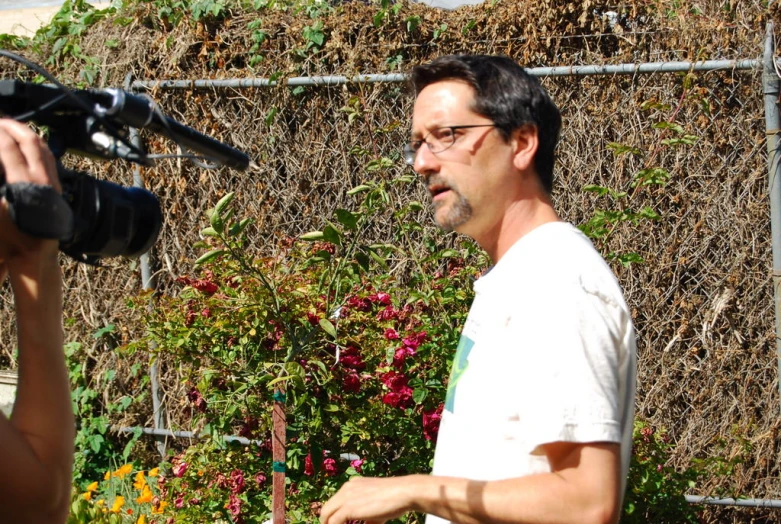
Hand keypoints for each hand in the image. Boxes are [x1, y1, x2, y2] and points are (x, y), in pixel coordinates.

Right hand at [0, 119, 59, 276]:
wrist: (36, 253)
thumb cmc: (11, 237)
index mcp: (24, 183)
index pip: (9, 148)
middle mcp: (43, 180)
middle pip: (31, 142)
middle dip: (14, 127)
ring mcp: (53, 183)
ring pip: (44, 149)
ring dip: (28, 134)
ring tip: (13, 128)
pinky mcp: (57, 188)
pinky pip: (51, 160)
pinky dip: (38, 147)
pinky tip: (29, 146)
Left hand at [320, 475, 418, 523]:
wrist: (404, 492)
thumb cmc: (395, 499)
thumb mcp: (376, 506)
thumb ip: (366, 517)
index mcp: (352, 485)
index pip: (334, 503)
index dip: (333, 517)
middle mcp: (347, 488)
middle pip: (326, 509)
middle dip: (327, 523)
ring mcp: (346, 497)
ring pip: (326, 515)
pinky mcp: (349, 507)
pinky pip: (334, 522)